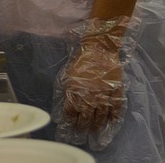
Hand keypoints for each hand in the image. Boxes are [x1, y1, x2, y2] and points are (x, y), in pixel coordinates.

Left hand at [52, 17, 134, 150]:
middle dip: (82, 126)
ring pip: (101, 115)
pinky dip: (114, 117)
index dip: (70, 119)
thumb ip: (67, 90)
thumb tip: (64, 103)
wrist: (99, 49)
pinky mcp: (116, 91)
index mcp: (75, 90)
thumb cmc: (80, 60)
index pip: (71, 111)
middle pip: (86, 116)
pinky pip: (116, 108)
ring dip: (97, 125)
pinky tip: (111, 123)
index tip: (69, 124)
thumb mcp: (67, 74)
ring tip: (94, 132)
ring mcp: (104, 95)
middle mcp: (90, 96)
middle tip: (81, 132)